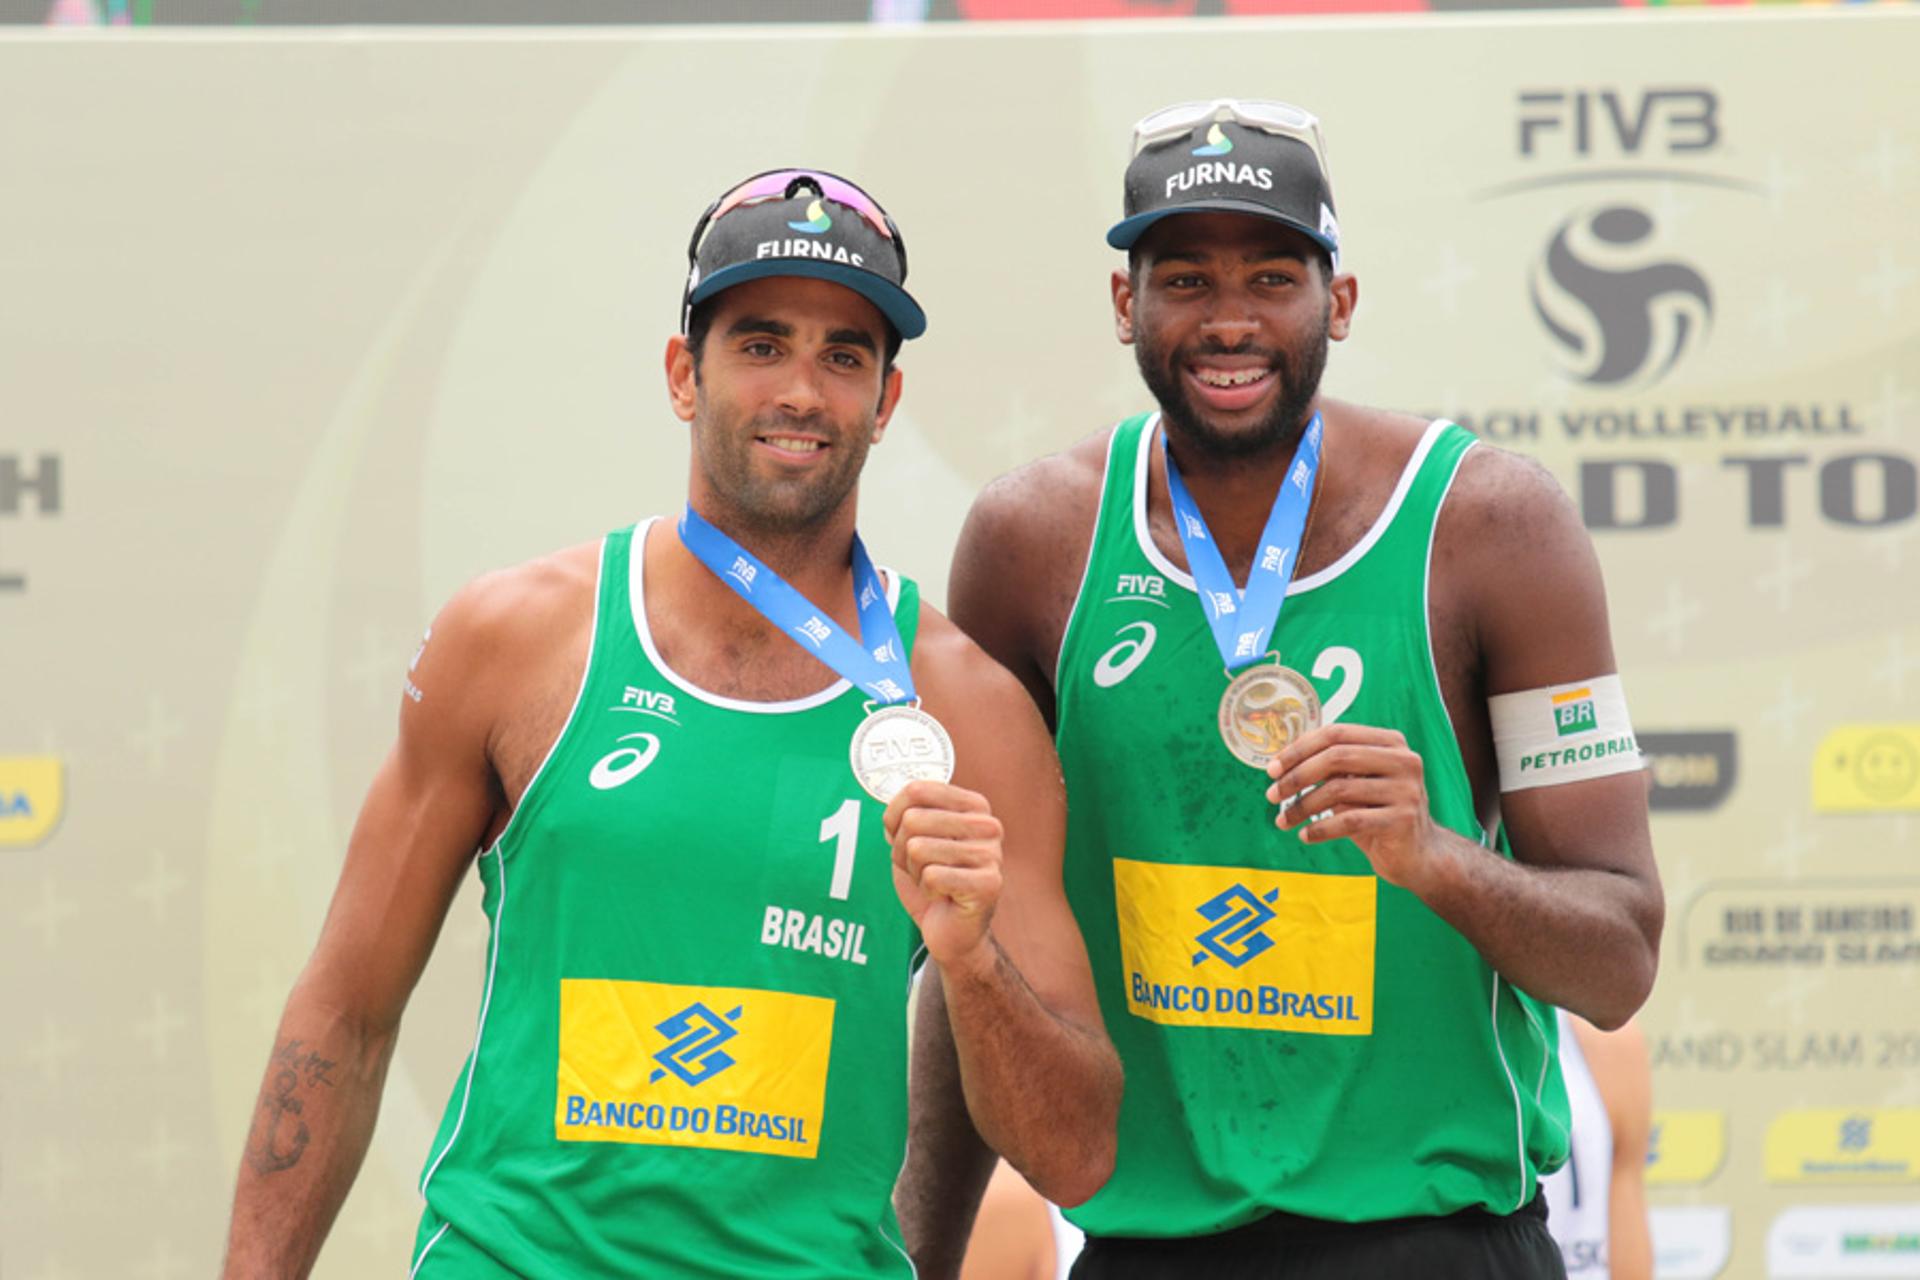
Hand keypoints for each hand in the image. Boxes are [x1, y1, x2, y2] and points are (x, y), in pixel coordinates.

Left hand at [883, 780, 1003, 975]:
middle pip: (913, 819)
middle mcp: (987, 824)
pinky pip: (932, 875)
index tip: (901, 836)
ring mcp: (991, 854)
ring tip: (933, 882)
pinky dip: (927, 890)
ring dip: (915, 873)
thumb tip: (892, 806)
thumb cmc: (934, 882)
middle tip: (921, 868)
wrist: (953, 932)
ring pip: (919, 848)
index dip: (894, 817)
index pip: (916, 790)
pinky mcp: (988, 883)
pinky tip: (943, 896)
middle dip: (903, 850)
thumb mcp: (912, 840)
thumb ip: (904, 815)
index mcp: (973, 805)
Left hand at [1265, 723, 1449, 895]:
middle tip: (1272, 795)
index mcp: (1390, 742)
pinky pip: (1349, 821)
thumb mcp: (1355, 784)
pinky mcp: (1402, 820)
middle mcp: (1403, 761)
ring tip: (1284, 821)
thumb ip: (1330, 767)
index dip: (1299, 749)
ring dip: (1302, 806)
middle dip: (1296, 776)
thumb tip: (1280, 763)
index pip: (1336, 733)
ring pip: (1339, 791)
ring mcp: (1406, 790)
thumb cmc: (1377, 813)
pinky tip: (1306, 835)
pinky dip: (1321, 828)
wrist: (1418, 854)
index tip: (1272, 769)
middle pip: (1336, 757)